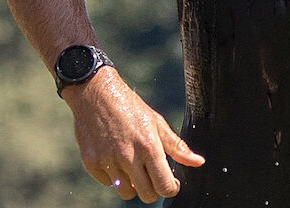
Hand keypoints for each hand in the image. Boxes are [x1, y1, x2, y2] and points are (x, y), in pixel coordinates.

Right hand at [64, 68, 204, 202]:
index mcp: (149, 146)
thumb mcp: (156, 123)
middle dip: (153, 188)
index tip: (169, 181)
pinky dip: (113, 176)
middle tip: (150, 173)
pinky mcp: (91, 164)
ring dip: (132, 184)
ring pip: (127, 193)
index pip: (165, 186)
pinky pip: (108, 184)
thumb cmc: (130, 107)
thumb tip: (198, 162)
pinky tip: (114, 157)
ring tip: (132, 165)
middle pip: (147, 195)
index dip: (171, 187)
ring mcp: (108, 162)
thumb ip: (177, 147)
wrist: (96, 94)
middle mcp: (128, 157)